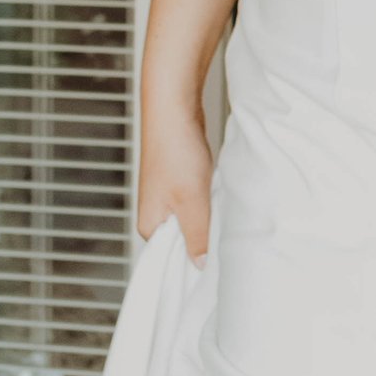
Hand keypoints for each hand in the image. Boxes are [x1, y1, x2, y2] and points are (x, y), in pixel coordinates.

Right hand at [137, 110, 213, 258]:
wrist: (174, 109)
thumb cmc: (175, 152)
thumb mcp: (192, 202)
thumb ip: (197, 236)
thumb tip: (201, 265)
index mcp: (150, 226)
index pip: (173, 258)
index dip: (196, 262)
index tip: (219, 265)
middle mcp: (155, 214)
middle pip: (185, 240)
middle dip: (205, 239)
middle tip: (226, 240)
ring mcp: (167, 198)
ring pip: (194, 220)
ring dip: (210, 219)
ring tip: (223, 217)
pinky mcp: (180, 184)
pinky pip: (198, 204)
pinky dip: (210, 203)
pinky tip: (220, 198)